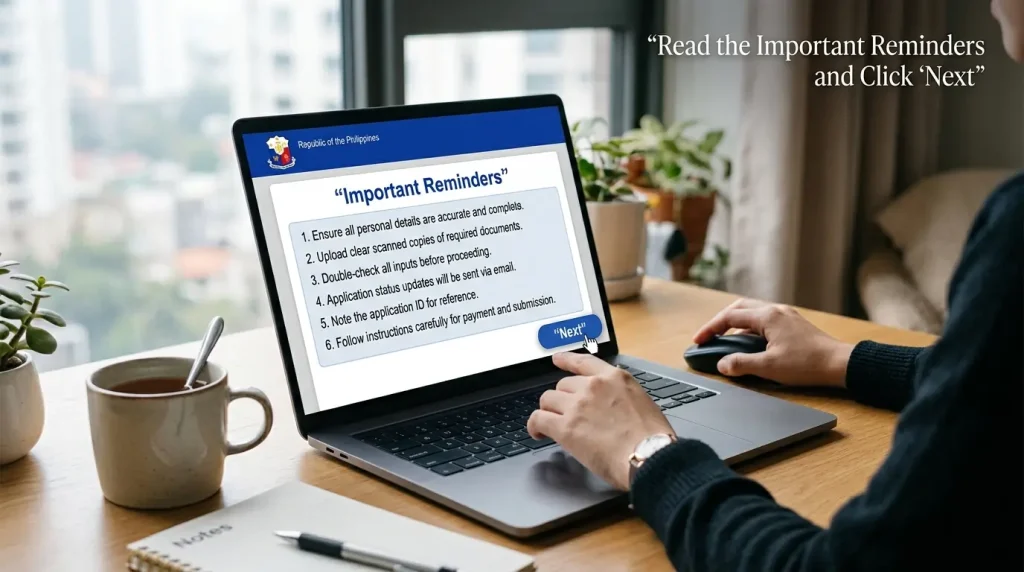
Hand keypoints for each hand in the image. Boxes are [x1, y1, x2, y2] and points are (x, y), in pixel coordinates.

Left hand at [527, 352, 674, 490]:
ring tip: (552, 425)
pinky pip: (538, 419)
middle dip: (563, 400)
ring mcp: (578, 405)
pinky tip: (538, 433)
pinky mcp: (566, 426)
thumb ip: (620, 398)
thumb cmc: (652, 439)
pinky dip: (535, 426)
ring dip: (549, 412)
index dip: (566, 360)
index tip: (557, 359)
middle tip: (566, 415)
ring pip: (548, 400)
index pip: (584, 362)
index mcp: (615, 378)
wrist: (649, 456)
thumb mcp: (642, 403)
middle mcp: (594, 386)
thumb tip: (610, 408)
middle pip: (563, 385)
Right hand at [693, 298, 853, 387]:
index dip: (710, 329)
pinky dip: (751, 329)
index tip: (698, 340)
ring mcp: (786, 316)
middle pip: (739, 308)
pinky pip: (765, 321)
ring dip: (736, 324)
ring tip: (726, 341)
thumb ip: (741, 364)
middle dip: (720, 321)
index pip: (729, 317)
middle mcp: (776, 311)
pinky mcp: (793, 325)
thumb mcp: (768, 367)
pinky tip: (750, 344)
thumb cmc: (807, 364)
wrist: (840, 364)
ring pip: (753, 314)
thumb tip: (722, 364)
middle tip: (709, 335)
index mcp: (767, 317)